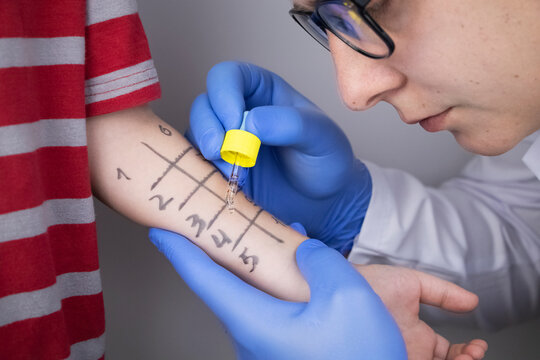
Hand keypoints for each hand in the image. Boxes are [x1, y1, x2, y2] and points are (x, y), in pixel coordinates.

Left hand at [149, 226, 406, 359]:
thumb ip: (320, 261)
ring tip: (289, 241)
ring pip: (256, 297)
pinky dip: (283, 286)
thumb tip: (304, 250)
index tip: (161, 233)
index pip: (203, 279)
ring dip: (266, 266)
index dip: (180, 252)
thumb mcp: (347, 296)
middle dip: (232, 250)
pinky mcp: (284, 354)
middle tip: (233, 223)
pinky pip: (274, 311)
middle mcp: (252, 339)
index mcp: (254, 322)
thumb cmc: (359, 358)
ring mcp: (267, 350)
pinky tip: (306, 273)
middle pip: (228, 285)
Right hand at [188, 61, 370, 251]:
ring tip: (234, 172)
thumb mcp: (321, 137)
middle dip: (209, 127)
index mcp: (262, 91)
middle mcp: (238, 111)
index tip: (235, 122)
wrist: (325, 203)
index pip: (228, 76)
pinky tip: (230, 184)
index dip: (224, 94)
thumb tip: (250, 122)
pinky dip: (207, 173)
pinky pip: (198, 165)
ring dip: (208, 152)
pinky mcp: (220, 170)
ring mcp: (226, 141)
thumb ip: (291, 124)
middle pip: (204, 105)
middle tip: (224, 151)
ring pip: (197, 135)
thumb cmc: (325, 162)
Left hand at [355, 264, 487, 359]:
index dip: (466, 353)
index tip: (477, 346)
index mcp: (415, 335)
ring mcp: (395, 353)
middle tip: (471, 354)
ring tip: (462, 357)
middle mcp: (407, 349)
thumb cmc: (367, 282)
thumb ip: (442, 293)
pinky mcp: (383, 356)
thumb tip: (472, 301)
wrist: (338, 284)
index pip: (447, 354)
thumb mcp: (412, 284)